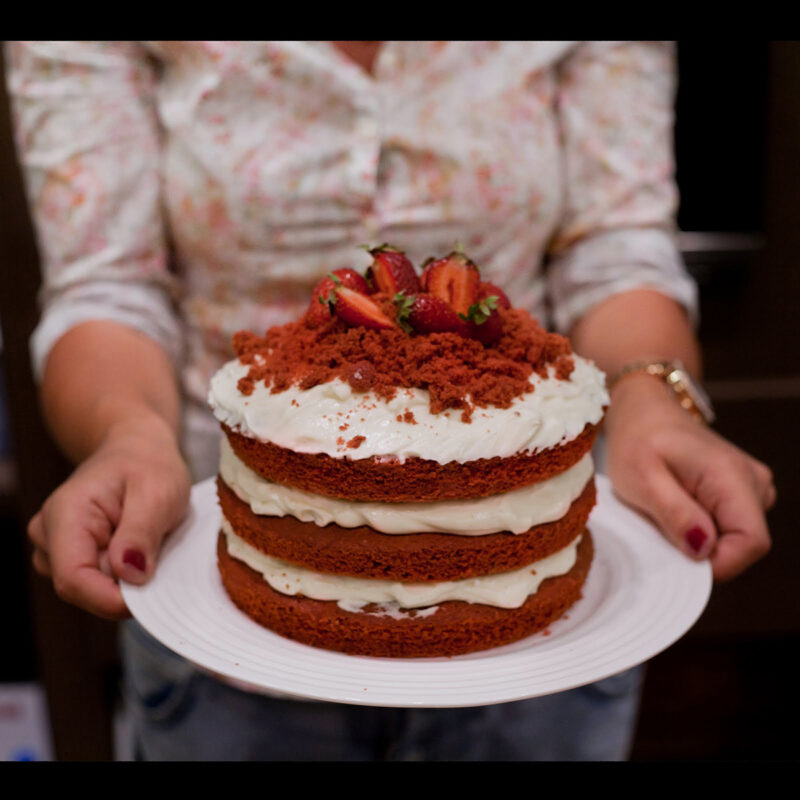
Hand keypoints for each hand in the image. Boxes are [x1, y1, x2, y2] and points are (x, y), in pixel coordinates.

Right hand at [26, 414, 190, 618]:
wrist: (137, 450)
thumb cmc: (147, 464)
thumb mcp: (158, 491)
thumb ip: (141, 533)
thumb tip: (129, 575)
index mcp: (65, 515)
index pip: (73, 579)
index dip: (111, 598)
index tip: (151, 597)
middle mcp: (49, 535)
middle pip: (84, 590)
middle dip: (127, 584)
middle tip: (161, 553)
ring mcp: (55, 549)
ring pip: (93, 589)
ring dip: (127, 577)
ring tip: (148, 541)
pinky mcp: (71, 557)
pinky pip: (99, 582)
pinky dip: (125, 573)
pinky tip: (138, 547)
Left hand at [604, 374, 774, 581]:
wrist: (643, 412)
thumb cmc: (638, 439)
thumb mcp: (640, 478)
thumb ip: (674, 513)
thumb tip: (703, 549)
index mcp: (732, 476)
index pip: (752, 542)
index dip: (718, 563)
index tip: (677, 557)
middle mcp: (753, 480)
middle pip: (744, 544)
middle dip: (703, 550)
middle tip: (662, 527)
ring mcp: (751, 485)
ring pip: (735, 537)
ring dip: (700, 537)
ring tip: (666, 510)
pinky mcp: (741, 490)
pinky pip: (728, 525)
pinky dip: (702, 527)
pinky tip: (677, 507)